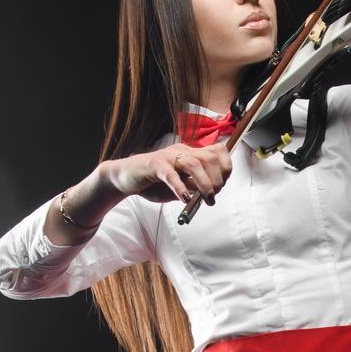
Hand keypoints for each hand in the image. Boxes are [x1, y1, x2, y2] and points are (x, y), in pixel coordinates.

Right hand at [104, 143, 232, 206]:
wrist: (124, 178)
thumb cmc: (153, 183)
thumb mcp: (179, 187)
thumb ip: (194, 188)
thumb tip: (209, 195)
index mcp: (189, 154)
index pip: (217, 152)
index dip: (226, 168)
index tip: (222, 186)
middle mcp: (181, 151)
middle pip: (209, 158)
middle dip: (218, 179)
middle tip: (212, 197)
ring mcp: (167, 157)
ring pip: (193, 164)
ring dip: (204, 184)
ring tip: (206, 200)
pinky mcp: (153, 165)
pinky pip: (170, 174)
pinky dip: (180, 187)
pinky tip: (185, 199)